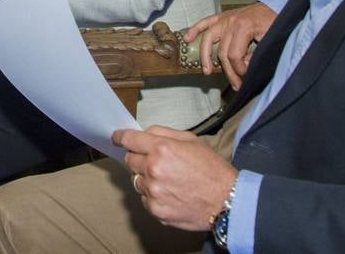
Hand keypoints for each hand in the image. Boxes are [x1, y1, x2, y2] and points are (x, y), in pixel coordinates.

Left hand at [114, 126, 237, 230]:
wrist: (227, 200)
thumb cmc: (211, 169)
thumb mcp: (190, 140)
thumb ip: (163, 134)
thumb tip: (143, 134)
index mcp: (161, 149)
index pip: (129, 140)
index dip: (120, 137)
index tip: (117, 138)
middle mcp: (153, 169)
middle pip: (129, 160)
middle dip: (138, 158)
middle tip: (155, 161)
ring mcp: (153, 191)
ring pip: (137, 180)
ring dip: (147, 178)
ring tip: (169, 180)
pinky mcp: (156, 210)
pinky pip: (144, 198)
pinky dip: (153, 195)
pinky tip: (171, 194)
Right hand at [184, 2, 275, 89]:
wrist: (275, 5)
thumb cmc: (273, 22)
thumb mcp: (268, 40)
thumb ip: (255, 54)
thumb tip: (244, 65)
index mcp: (243, 27)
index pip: (234, 55)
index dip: (239, 69)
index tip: (245, 75)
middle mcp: (230, 22)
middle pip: (222, 52)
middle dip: (229, 71)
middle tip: (236, 84)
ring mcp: (224, 19)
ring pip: (208, 39)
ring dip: (205, 56)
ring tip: (207, 71)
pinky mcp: (221, 16)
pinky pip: (204, 22)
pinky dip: (194, 30)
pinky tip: (187, 39)